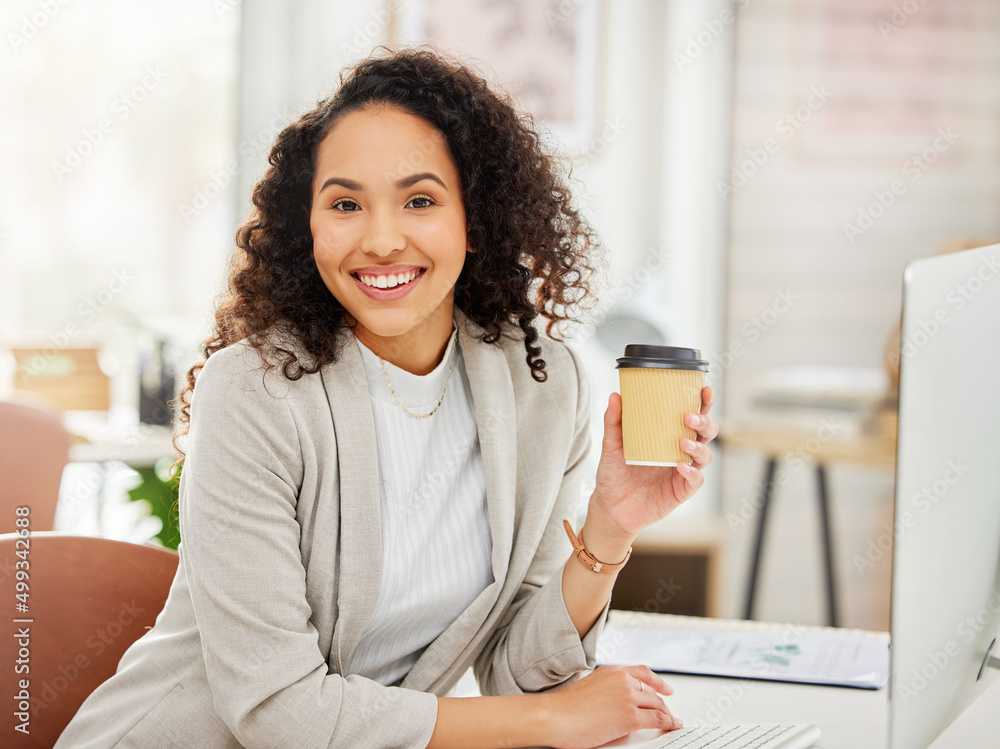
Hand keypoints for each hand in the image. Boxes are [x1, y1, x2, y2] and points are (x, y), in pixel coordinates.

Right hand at [542, 665, 680, 748]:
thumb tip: (615, 701)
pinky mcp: (630, 716)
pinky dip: (669, 722)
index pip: (641, 672)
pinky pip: (658, 719)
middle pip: (651, 691)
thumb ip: (605, 689)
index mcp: (611, 672)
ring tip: (671, 720)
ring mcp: (627, 697)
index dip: (657, 681)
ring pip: (657, 704)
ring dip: (667, 713)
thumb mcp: (588, 688)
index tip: (665, 687)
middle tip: (667, 710)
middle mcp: (622, 680)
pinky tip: (672, 725)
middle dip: (661, 702)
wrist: (556, 716)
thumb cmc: (564, 708)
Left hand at [588, 386, 717, 544]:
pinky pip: (696, 479)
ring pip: (705, 454)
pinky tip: (680, 465)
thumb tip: (615, 396)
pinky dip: (692, 472)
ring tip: (682, 441)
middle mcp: (680, 450)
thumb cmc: (614, 473)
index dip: (702, 402)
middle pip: (706, 432)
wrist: (610, 506)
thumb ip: (614, 422)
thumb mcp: (611, 445)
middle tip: (689, 416)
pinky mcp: (682, 490)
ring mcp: (683, 470)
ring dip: (698, 446)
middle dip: (704, 421)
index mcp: (668, 434)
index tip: (704, 389)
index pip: (692, 414)